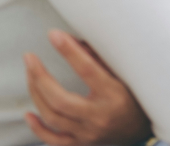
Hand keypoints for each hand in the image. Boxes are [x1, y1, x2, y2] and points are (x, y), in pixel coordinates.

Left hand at [23, 30, 151, 145]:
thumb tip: (71, 40)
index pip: (88, 71)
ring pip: (53, 117)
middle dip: (40, 77)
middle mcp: (100, 117)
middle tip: (29, 58)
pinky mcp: (81, 144)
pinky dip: (37, 128)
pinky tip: (28, 113)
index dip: (69, 52)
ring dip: (36, 94)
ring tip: (30, 74)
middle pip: (61, 100)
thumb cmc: (132, 95)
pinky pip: (53, 140)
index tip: (54, 35)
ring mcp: (88, 134)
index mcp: (114, 95)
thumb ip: (97, 57)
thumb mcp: (122, 73)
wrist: (141, 130)